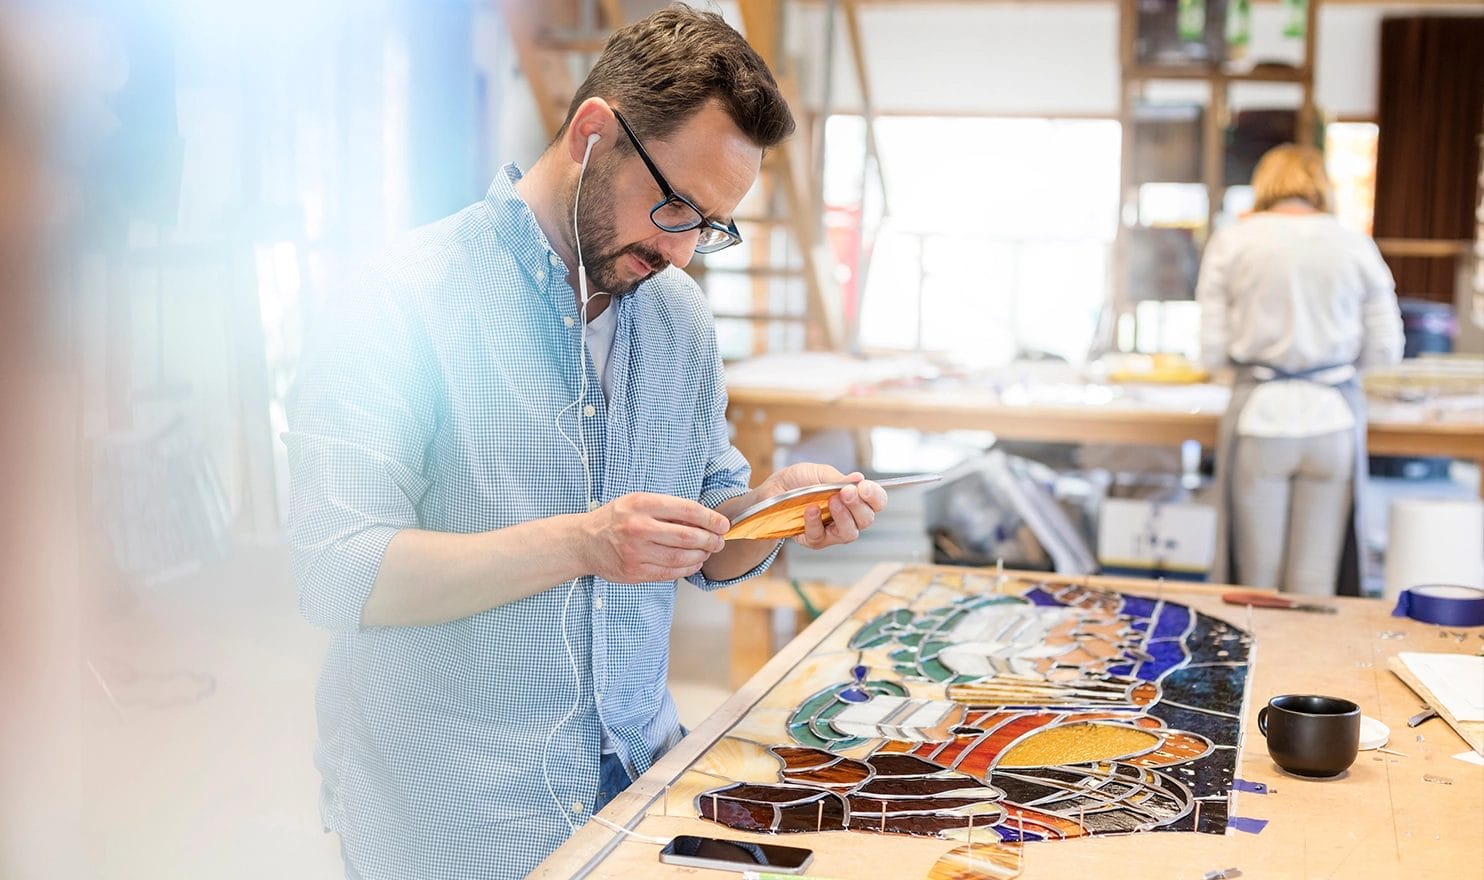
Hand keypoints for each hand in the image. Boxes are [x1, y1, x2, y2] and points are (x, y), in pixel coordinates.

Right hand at [581, 493, 727, 582]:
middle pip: (687, 536)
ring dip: (701, 556)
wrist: (584, 542)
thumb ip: (666, 508)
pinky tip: (693, 563)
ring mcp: (636, 552)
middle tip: (719, 541)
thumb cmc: (615, 519)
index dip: (710, 518)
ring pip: (680, 557)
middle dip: (710, 540)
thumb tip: (703, 519)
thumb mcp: (637, 502)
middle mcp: (638, 527)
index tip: (723, 524)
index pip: (686, 510)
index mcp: (641, 504)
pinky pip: (669, 573)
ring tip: (707, 552)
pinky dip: (686, 569)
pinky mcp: (634, 572)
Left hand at [759, 463, 886, 549]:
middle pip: (867, 519)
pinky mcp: (815, 540)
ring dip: (843, 517)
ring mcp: (832, 532)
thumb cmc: (798, 481)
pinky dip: (815, 522)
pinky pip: (820, 536)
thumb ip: (837, 478)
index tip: (865, 487)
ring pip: (850, 533)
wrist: (772, 491)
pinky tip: (810, 509)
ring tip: (832, 501)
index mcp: (855, 498)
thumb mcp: (816, 472)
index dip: (876, 497)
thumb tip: (858, 478)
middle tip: (847, 492)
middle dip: (859, 505)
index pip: (877, 502)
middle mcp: (848, 517)